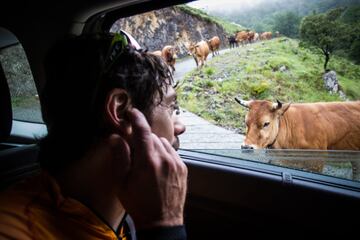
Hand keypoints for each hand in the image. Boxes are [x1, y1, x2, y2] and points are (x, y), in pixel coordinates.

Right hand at [115, 108, 187, 228]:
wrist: (162, 221)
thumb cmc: (138, 203)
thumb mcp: (122, 183)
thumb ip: (119, 157)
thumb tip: (115, 137)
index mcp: (147, 161)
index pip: (142, 131)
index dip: (136, 118)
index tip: (131, 112)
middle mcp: (164, 159)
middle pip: (152, 136)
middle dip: (142, 138)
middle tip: (134, 150)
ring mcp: (176, 163)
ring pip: (163, 143)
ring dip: (153, 145)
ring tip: (147, 161)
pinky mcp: (183, 168)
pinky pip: (172, 152)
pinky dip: (164, 153)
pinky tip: (158, 166)